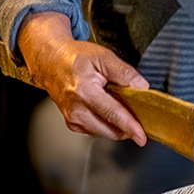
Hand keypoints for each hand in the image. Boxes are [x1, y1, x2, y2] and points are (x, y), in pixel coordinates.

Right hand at [17, 12, 148, 143]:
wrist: (51, 63)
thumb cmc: (76, 58)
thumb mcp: (103, 57)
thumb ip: (124, 73)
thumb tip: (142, 88)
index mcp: (84, 92)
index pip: (112, 113)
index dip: (130, 126)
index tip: (142, 137)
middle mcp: (76, 109)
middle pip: (110, 129)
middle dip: (128, 126)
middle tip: (135, 110)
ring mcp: (73, 119)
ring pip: (105, 133)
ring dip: (117, 125)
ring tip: (117, 104)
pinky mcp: (72, 124)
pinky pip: (97, 130)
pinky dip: (106, 124)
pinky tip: (105, 108)